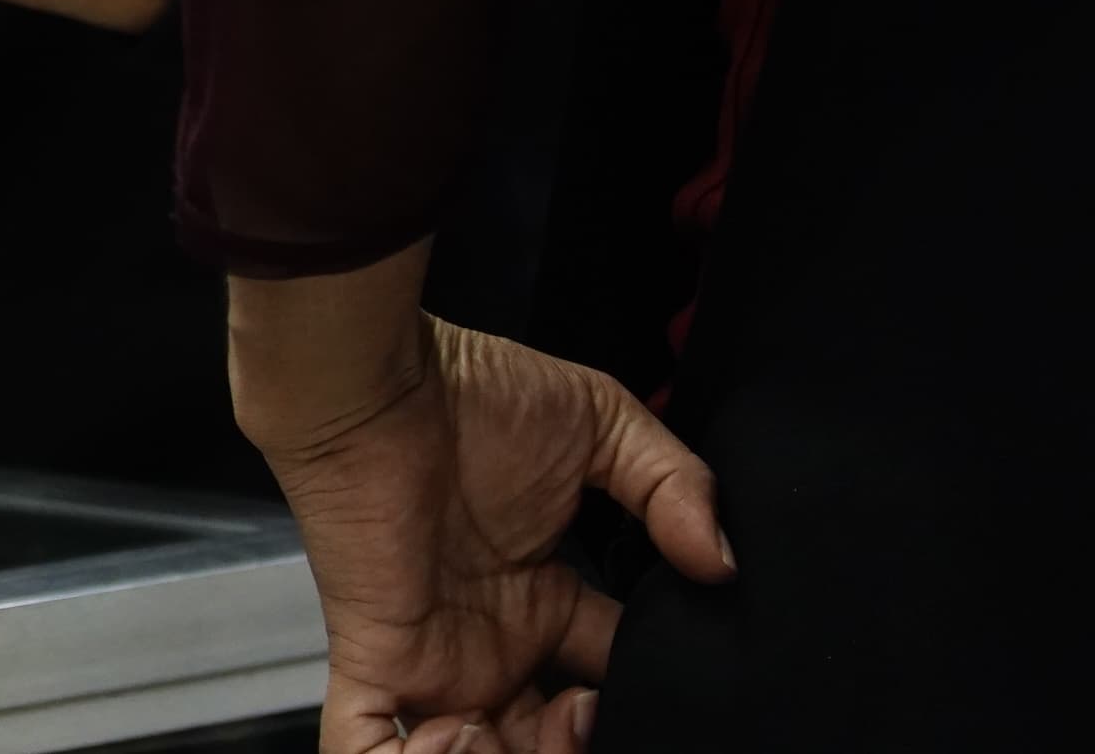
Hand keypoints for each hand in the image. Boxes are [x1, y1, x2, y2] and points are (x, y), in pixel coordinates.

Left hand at [236, 276, 731, 752]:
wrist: (374, 378)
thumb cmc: (468, 390)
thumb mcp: (601, 426)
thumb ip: (673, 488)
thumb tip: (723, 563)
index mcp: (545, 604)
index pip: (610, 684)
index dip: (641, 698)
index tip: (674, 681)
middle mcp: (495, 646)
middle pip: (551, 741)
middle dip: (581, 746)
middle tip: (593, 710)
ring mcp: (435, 660)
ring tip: (550, 722)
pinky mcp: (379, 659)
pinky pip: (371, 750)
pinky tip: (466, 733)